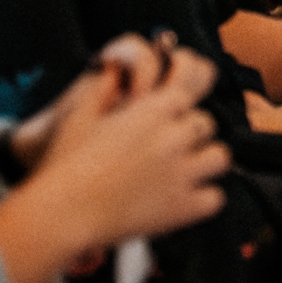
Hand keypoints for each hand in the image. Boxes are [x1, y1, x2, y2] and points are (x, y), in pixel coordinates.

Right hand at [0, 47, 228, 282]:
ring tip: (184, 172)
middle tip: (169, 149)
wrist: (62, 214)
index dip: (176, 108)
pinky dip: (203, 199)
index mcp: (152, 110)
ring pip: (219, 157)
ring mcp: (182, 172)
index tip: (166, 119)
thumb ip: (103, 87)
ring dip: (204, 162)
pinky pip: (215, 198)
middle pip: (205, 124)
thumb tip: (114, 68)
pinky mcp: (183, 207)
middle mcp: (174, 137)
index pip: (188, 95)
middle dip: (190, 134)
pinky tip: (184, 201)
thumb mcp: (80, 114)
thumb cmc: (66, 164)